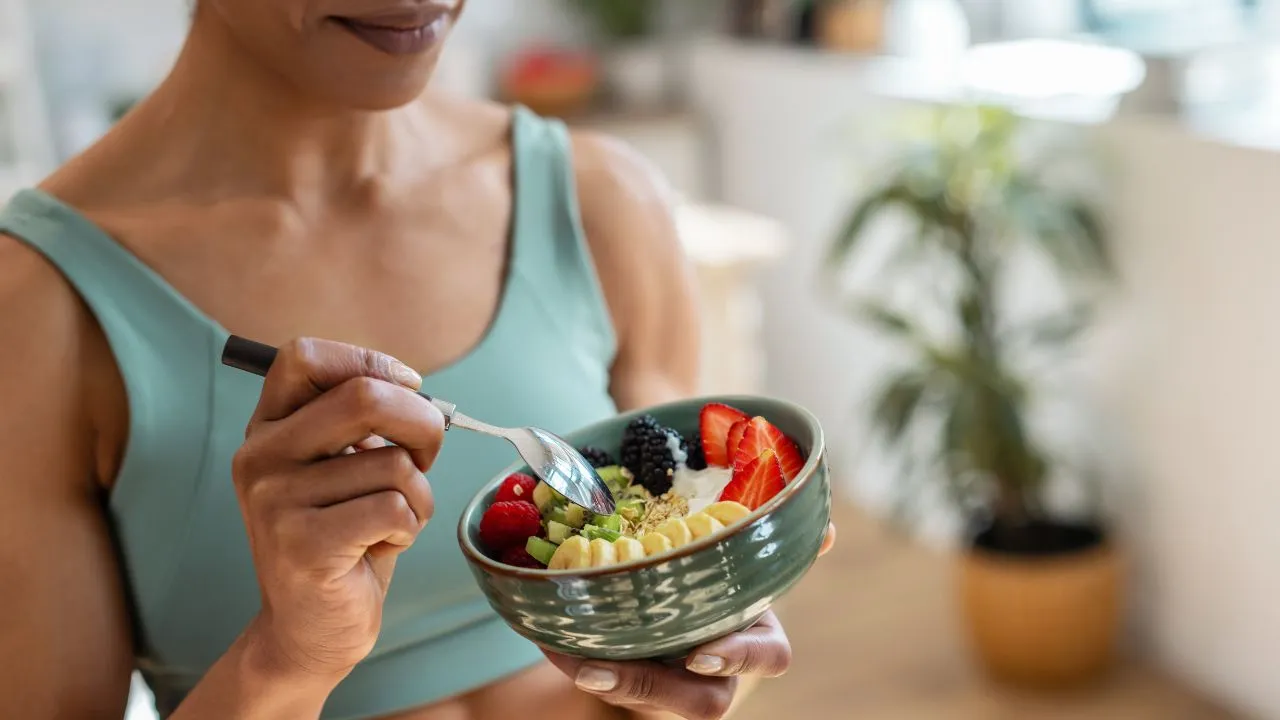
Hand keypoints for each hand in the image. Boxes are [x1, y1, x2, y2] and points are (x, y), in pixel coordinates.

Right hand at [231, 338, 443, 682]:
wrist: (310, 631)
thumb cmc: (345, 538)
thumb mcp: (345, 468)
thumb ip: (363, 423)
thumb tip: (417, 391)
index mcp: (268, 429)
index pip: (304, 355)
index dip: (368, 361)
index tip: (408, 387)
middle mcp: (260, 457)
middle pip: (364, 397)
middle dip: (422, 422)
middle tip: (427, 454)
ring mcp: (274, 501)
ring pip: (392, 463)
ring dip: (418, 494)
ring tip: (390, 523)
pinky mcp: (302, 546)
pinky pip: (394, 508)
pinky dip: (410, 526)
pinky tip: (383, 546)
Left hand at [546, 523, 836, 719]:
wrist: (680, 600)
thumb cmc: (720, 576)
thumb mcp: (748, 557)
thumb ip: (777, 543)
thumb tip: (829, 530)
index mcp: (756, 635)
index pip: (768, 658)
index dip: (738, 656)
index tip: (699, 651)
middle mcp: (719, 670)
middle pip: (700, 700)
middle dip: (648, 686)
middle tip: (601, 670)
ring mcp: (676, 685)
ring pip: (648, 699)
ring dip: (608, 680)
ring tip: (570, 658)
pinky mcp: (636, 683)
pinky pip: (609, 683)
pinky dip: (576, 661)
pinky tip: (551, 637)